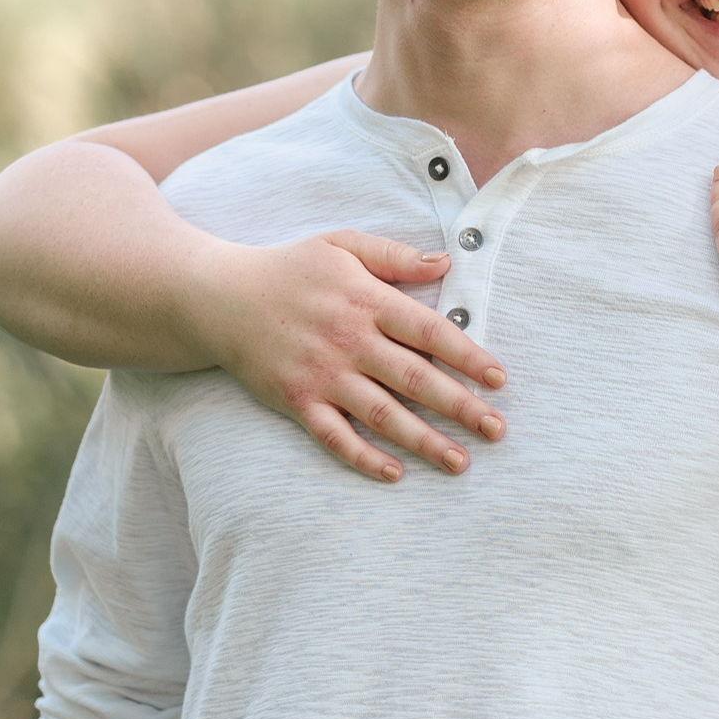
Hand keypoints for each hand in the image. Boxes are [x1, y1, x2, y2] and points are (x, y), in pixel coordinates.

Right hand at [199, 229, 504, 481]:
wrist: (219, 299)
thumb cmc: (290, 269)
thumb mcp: (342, 245)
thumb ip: (394, 255)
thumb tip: (447, 263)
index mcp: (365, 299)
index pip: (428, 330)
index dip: (467, 355)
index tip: (499, 379)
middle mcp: (348, 340)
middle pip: (414, 378)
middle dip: (460, 406)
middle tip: (497, 430)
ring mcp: (322, 375)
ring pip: (382, 414)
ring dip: (424, 441)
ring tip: (461, 462)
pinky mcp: (297, 401)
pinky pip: (334, 437)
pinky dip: (364, 458)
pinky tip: (395, 473)